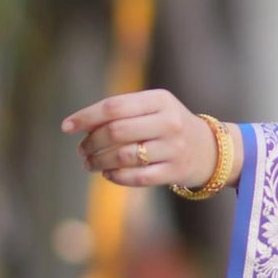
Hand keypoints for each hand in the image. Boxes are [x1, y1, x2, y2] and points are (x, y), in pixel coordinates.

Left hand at [60, 88, 238, 190]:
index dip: (86, 117)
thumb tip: (80, 125)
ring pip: (124, 157)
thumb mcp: (154, 108)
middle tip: (81, 150)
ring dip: (99, 162)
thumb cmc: (169, 126)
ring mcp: (173, 148)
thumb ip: (122, 112)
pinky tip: (108, 174)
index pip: (114, 106)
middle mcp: (168, 122)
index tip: (67, 127)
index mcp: (160, 100)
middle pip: (116, 132)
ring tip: (89, 164)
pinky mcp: (175, 171)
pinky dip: (116, 176)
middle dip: (91, 142)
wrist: (211, 150)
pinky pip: (137, 177)